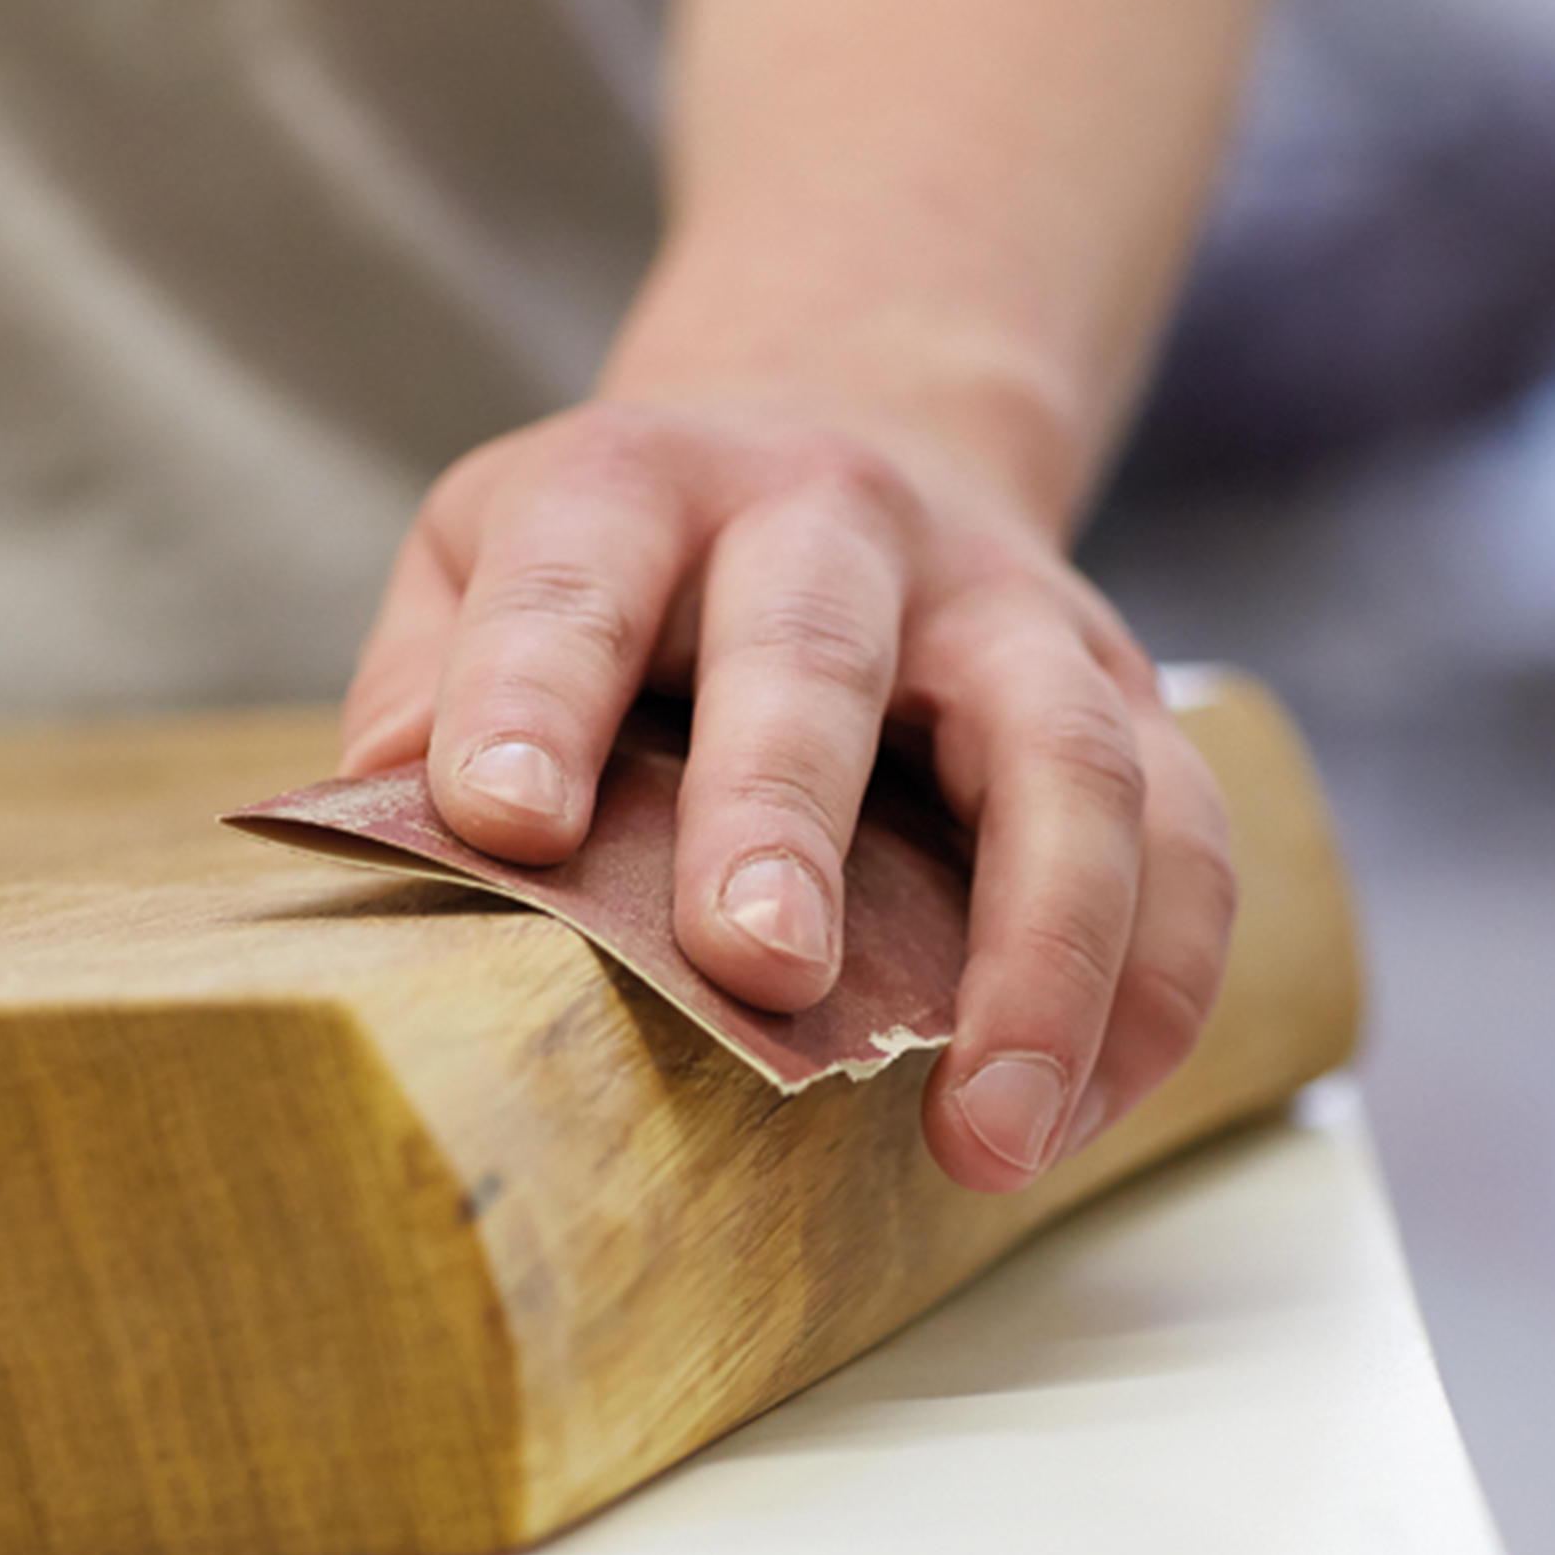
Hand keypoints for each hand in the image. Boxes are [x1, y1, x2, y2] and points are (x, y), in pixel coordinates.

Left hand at [339, 400, 1234, 1191]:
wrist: (853, 422)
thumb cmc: (636, 564)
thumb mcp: (484, 557)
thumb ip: (421, 684)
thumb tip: (370, 835)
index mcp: (646, 485)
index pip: (578, 574)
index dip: (532, 690)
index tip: (499, 823)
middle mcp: (837, 522)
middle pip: (822, 653)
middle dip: (790, 808)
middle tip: (761, 967)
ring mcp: (1006, 610)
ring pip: (1067, 759)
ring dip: (1043, 952)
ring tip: (986, 1132)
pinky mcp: (1125, 699)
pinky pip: (1183, 847)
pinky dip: (1147, 996)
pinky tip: (1070, 1121)